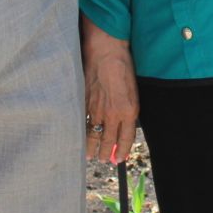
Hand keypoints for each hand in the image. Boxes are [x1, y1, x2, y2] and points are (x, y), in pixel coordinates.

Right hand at [80, 14, 137, 163]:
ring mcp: (97, 109)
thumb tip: (123, 123)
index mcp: (129, 111)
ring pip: (93, 135)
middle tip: (103, 160)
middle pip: (108, 140)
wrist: (106, 52)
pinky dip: (81, 133)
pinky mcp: (84, 103)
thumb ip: (128, 109)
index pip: (125, 139)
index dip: (121, 151)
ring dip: (92, 147)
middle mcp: (113, 114)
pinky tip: (80, 138)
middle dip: (105, 153)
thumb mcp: (133, 91)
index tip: (119, 159)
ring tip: (90, 155)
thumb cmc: (123, 67)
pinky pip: (83, 123)